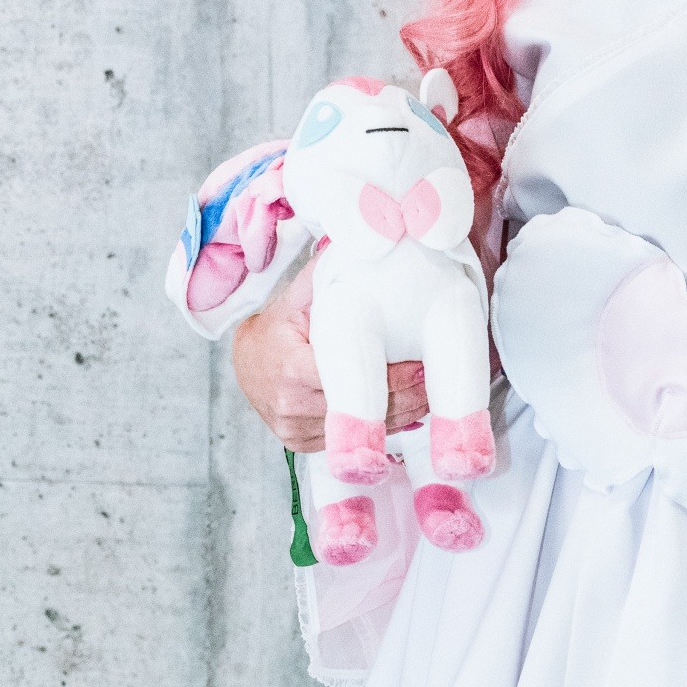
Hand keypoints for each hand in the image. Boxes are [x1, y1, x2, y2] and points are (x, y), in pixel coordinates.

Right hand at [229, 258, 428, 451]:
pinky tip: (406, 410)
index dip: (394, 375)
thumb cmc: (278, 326)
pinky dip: (380, 428)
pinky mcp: (301, 445)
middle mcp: (290, 406)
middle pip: (363, 410)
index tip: (426, 365)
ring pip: (361, 430)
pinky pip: (349, 439)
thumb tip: (359, 242)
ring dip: (401, 415)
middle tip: (438, 382)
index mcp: (290, 369)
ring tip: (431, 396)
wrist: (248, 362)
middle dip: (407, 397)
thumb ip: (327, 273)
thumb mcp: (298, 296)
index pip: (353, 380)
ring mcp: (295, 430)